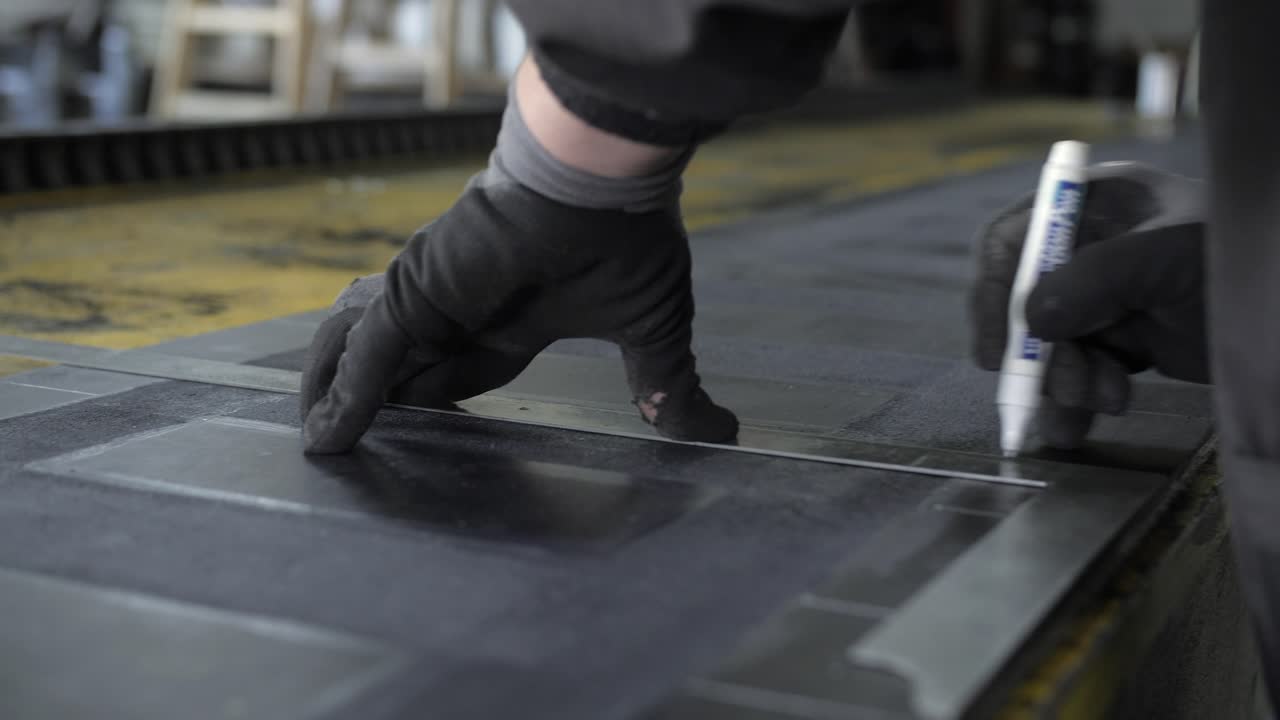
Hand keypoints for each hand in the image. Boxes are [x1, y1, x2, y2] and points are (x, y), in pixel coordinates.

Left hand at [301, 175, 736, 453]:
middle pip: (409, 363)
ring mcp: (433, 294)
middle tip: (352, 440)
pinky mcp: (414, 290)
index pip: (468, 368)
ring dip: (343, 394)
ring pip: (369, 352)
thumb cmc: (629, 241)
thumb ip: (669, 390)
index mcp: (517, 315)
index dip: (441, 398)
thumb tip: (724, 437)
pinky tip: (327, 439)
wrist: (604, 181)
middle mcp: (466, 303)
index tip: (423, 427)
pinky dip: (346, 395)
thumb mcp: (651, 335)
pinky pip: (369, 353)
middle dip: (383, 399)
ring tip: (322, 440)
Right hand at [971, 162, 1209, 448]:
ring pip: (1055, 345)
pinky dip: (1085, 395)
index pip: (1014, 240)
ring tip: (1105, 402)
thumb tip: (1030, 322)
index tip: (996, 351)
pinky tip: (1102, 410)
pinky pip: (1086, 369)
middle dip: (1042, 354)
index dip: (994, 293)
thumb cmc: (1237, 261)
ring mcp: (1112, 295)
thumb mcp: (1163, 259)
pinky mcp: (1132, 338)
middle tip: (1065, 390)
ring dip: (1067, 380)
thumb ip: (1090, 282)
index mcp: (1096, 205)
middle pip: (1029, 303)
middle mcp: (1094, 247)